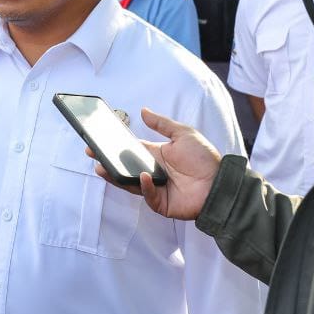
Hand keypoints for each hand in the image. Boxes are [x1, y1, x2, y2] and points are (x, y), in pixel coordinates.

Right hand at [91, 108, 221, 220]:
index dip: (114, 146)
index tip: (99, 140)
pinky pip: (147, 195)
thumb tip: (143, 111)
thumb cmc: (205, 158)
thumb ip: (162, 124)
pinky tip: (142, 176)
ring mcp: (155, 188)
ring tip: (103, 168)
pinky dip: (144, 186)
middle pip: (125, 167)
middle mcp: (152, 171)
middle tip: (93, 153)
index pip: (130, 150)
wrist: (220, 182)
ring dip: (116, 176)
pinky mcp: (160, 203)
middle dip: (108, 161)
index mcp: (156, 155)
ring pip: (129, 182)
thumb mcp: (183, 134)